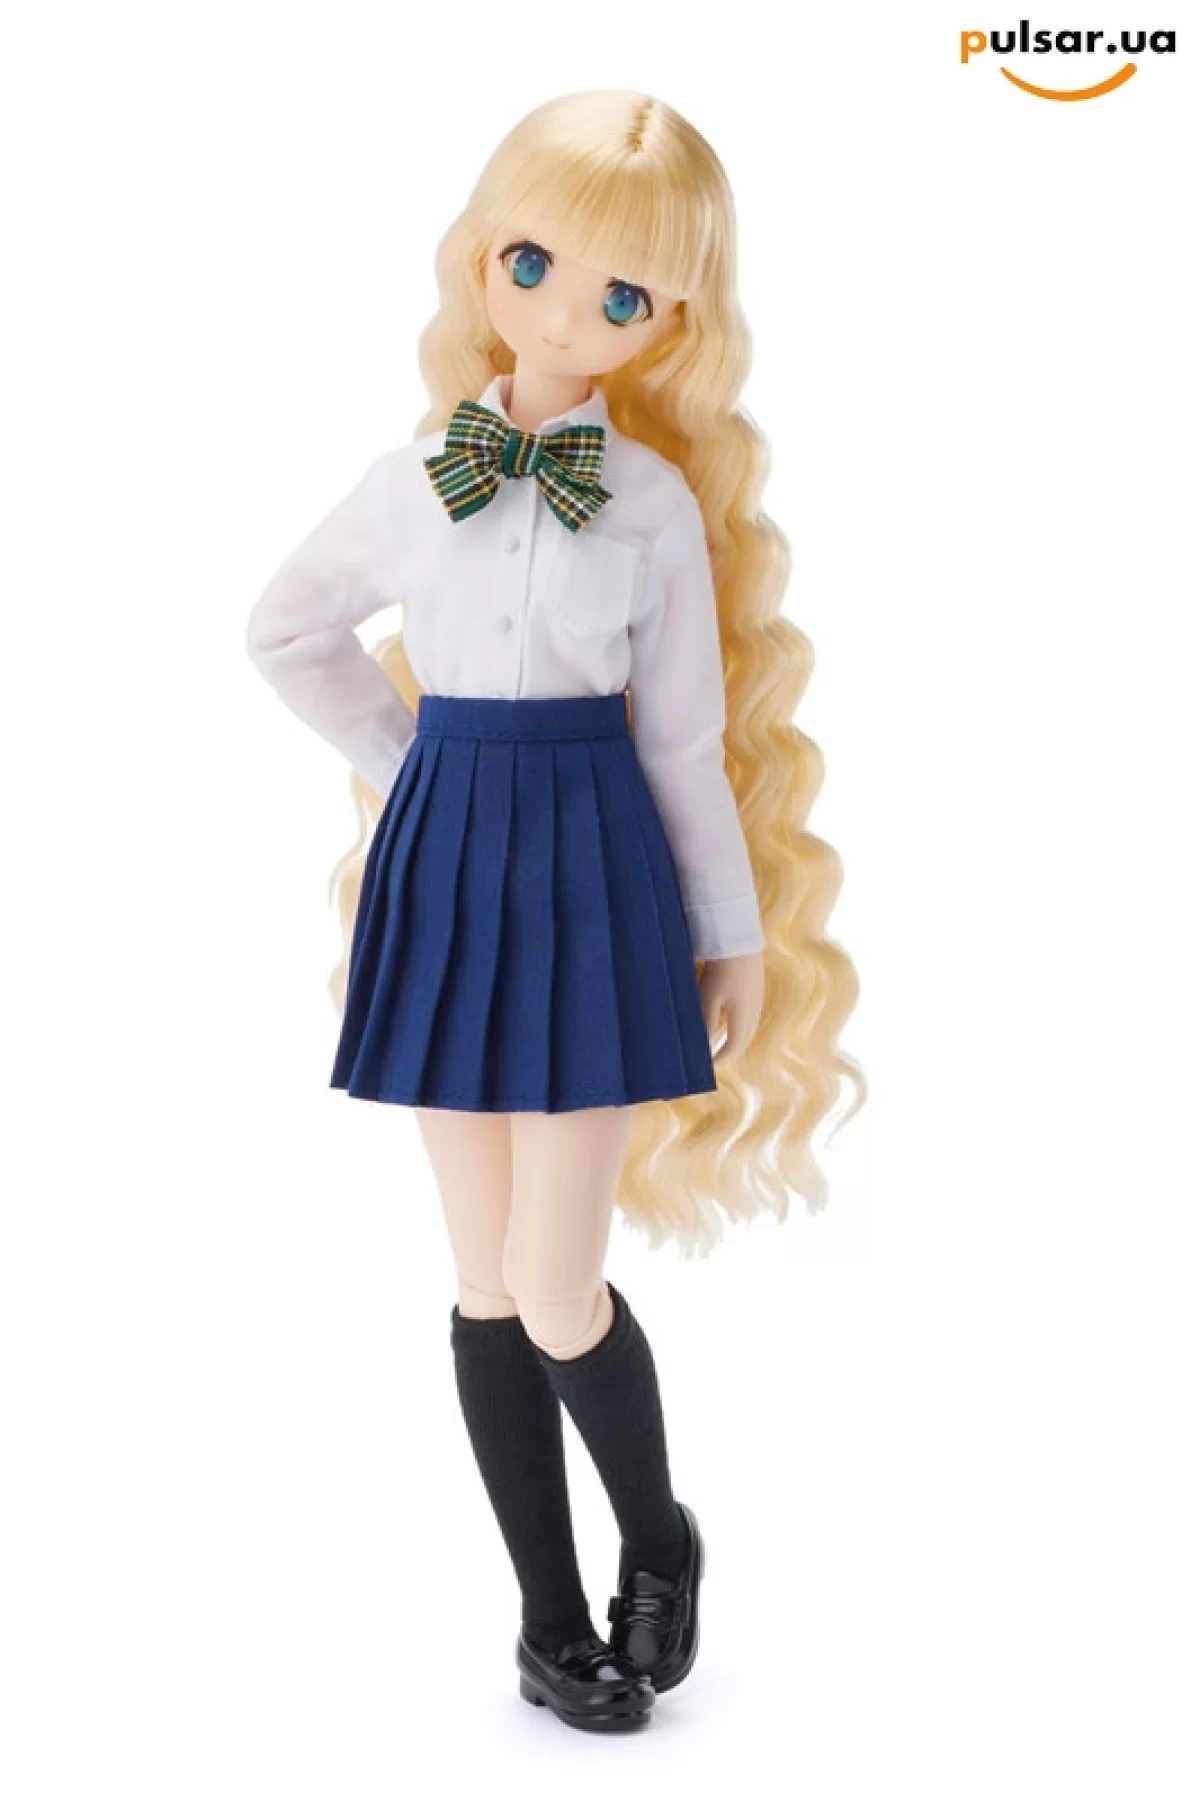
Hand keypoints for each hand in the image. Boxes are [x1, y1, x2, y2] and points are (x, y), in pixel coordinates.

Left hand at [698, 950, 764, 1064]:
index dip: (722, 1057)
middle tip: (717, 1058)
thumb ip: (707, 1023)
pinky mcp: (756, 984)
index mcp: (744, 1015)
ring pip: (749, 1025)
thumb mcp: (708, 997)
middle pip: (745, 1038)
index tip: (709, 1065)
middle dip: (732, 1050)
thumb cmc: (720, 967)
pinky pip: (750, 1013)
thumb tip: (705, 1048)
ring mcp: (758, 995)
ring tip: (722, 1042)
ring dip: (737, 1037)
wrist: (737, 935)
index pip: (734, 1045)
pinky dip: (740, 1022)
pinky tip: (729, 1018)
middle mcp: (755, 1008)